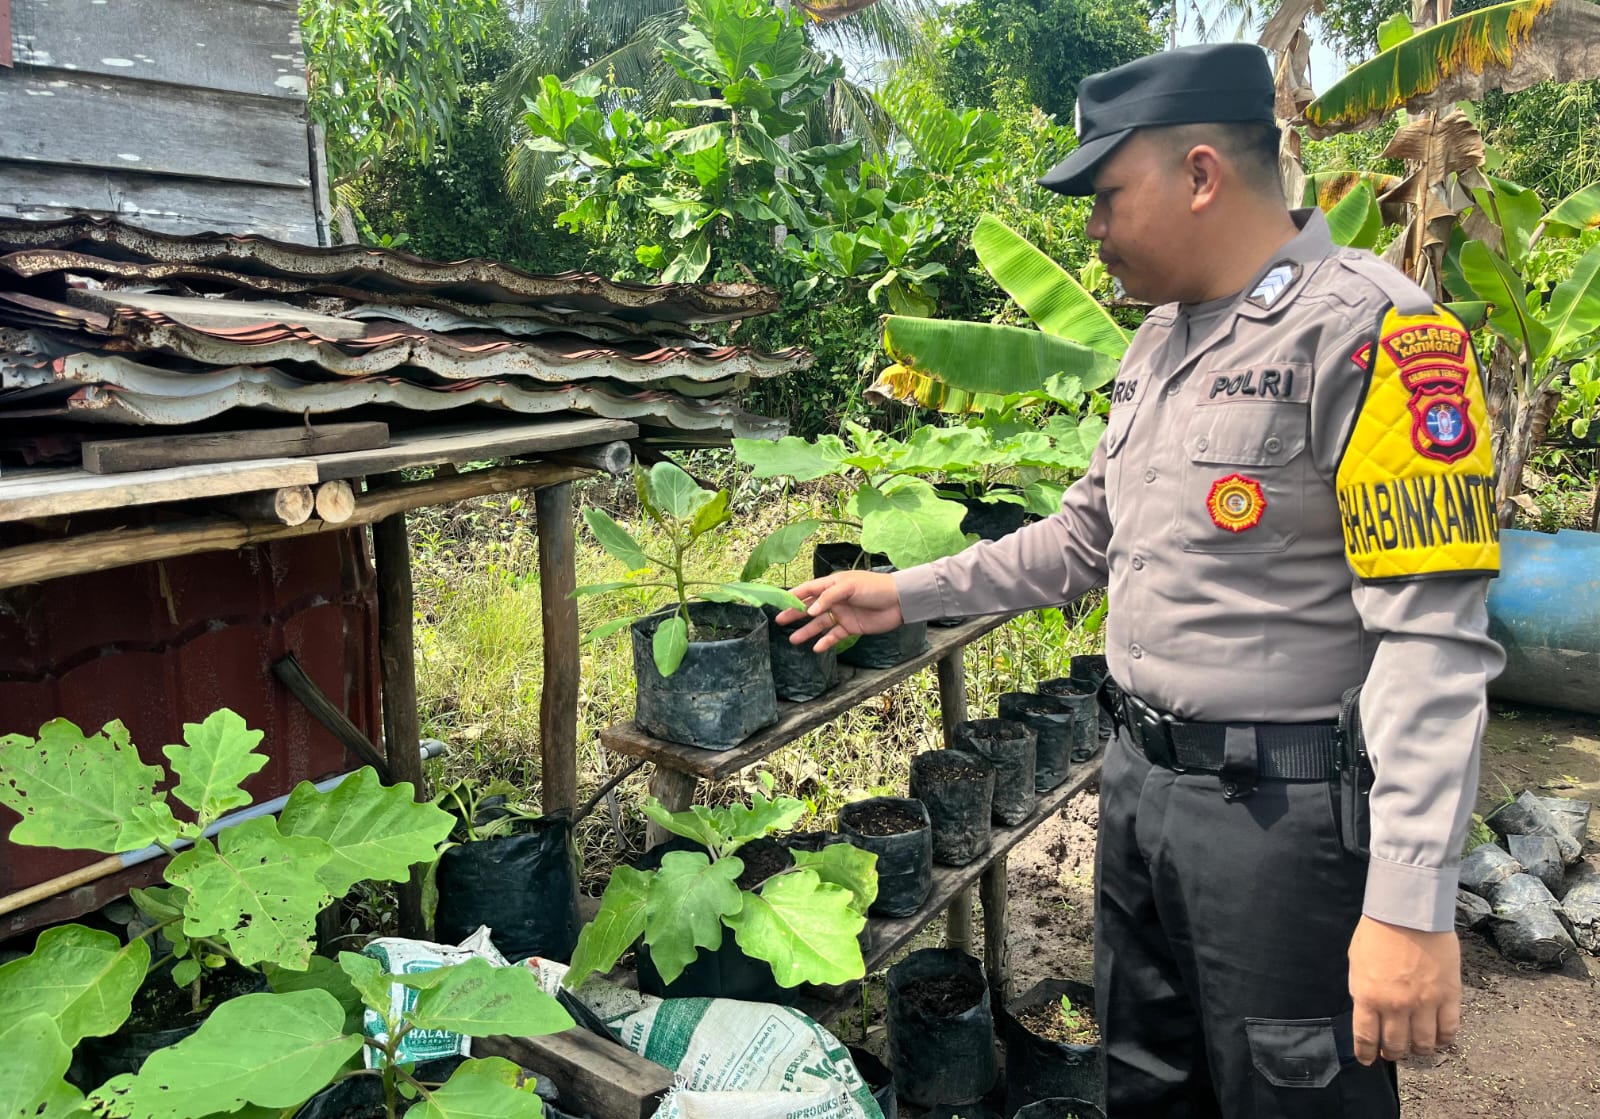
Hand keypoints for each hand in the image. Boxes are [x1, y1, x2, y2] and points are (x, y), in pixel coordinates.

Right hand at [775, 570, 903, 651]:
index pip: (808, 589)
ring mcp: (842, 614)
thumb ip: (828, 598)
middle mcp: (834, 600)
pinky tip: (816, 648)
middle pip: (810, 608)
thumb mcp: (849, 587)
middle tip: (779, 621)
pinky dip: (825, 642)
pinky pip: (834, 635)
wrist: (899, 602)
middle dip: (795, 614)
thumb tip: (809, 611)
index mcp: (832, 585)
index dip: (794, 595)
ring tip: (793, 639)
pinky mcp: (851, 627)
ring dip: (806, 631)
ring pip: (819, 624)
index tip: (778, 602)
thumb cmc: (874, 587)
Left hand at [1348, 916, 1460, 1064]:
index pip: (1366, 1038)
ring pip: (1425, 1043)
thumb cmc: (1377, 932)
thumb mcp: (1357, 962)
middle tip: (1394, 1053)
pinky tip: (1440, 1039)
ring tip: (1418, 1049)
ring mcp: (1424, 1003)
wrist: (1408, 912)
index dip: (1367, 1053)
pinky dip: (1445, 1040)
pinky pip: (1449, 1029)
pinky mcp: (1449, 996)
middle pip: (1396, 1045)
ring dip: (1420, 1051)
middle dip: (1393, 1053)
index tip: (1369, 1060)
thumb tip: (1367, 1011)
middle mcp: (1396, 1006)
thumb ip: (1363, 990)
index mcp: (1368, 997)